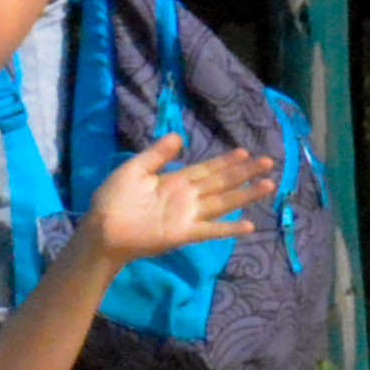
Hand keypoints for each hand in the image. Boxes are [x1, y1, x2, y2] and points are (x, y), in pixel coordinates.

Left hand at [74, 131, 279, 270]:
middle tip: (268, 162)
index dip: (225, 161)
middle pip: (221, 182)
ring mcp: (188, 215)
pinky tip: (249, 225)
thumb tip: (178, 136)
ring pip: (223, 202)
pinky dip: (229, 228)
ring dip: (245, 194)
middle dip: (244, 172)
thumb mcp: (133, 170)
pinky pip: (210, 229)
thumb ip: (156, 155)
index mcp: (175, 181)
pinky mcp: (184, 233)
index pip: (206, 169)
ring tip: (268, 185)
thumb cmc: (113, 199)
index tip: (245, 151)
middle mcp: (187, 197)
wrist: (102, 229)